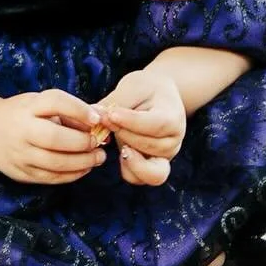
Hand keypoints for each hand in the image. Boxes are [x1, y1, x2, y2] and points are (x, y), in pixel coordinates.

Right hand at [0, 89, 109, 186]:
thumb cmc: (21, 114)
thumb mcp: (38, 103)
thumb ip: (66, 111)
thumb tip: (100, 119)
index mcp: (26, 107)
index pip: (54, 102)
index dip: (78, 109)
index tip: (97, 118)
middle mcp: (20, 130)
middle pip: (54, 138)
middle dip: (82, 142)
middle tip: (98, 142)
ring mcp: (19, 154)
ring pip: (55, 163)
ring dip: (83, 162)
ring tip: (98, 158)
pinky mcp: (21, 173)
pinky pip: (51, 178)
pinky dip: (72, 175)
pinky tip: (85, 168)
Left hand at [96, 68, 186, 185]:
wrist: (159, 96)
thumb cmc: (146, 88)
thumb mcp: (132, 87)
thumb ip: (114, 103)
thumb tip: (93, 115)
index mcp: (173, 118)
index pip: (154, 125)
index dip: (130, 122)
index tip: (110, 114)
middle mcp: (173, 142)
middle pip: (147, 146)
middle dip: (122, 133)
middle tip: (104, 119)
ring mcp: (164, 158)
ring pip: (145, 168)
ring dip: (124, 151)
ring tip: (113, 136)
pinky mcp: (152, 167)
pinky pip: (137, 178)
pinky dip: (126, 167)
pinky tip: (118, 150)